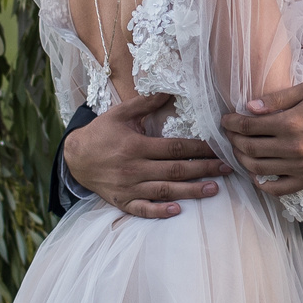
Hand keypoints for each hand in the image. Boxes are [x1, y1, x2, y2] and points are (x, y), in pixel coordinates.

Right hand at [62, 92, 223, 218]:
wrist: (75, 158)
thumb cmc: (101, 133)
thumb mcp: (120, 114)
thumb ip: (145, 103)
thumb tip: (169, 91)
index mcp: (136, 146)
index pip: (174, 147)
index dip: (199, 148)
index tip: (219, 147)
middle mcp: (134, 168)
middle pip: (175, 170)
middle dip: (204, 169)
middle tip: (227, 168)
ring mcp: (128, 187)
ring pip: (165, 191)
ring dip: (191, 191)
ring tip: (214, 189)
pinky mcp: (122, 201)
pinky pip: (143, 209)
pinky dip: (159, 211)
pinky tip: (177, 211)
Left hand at [222, 81, 302, 194]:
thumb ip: (278, 98)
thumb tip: (250, 107)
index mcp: (292, 123)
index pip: (249, 126)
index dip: (232, 123)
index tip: (226, 119)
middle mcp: (293, 148)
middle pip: (249, 148)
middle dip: (233, 140)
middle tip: (229, 133)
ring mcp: (301, 167)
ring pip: (258, 169)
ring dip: (241, 159)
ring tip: (238, 149)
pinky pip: (278, 188)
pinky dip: (262, 184)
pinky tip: (256, 173)